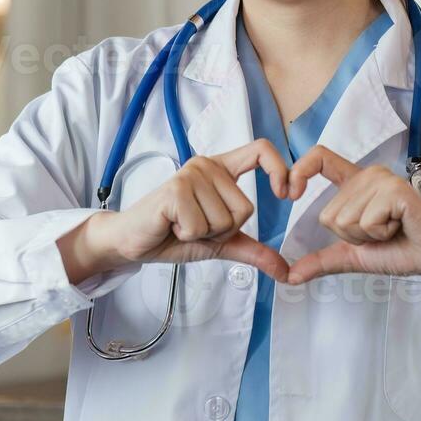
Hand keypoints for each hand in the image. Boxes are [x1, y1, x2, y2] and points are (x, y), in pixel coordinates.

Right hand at [94, 139, 290, 281]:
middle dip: (223, 230)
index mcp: (221, 169)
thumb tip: (285, 271)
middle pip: (245, 208)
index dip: (280, 169)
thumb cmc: (174, 235)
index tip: (286, 194)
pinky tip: (171, 226)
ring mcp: (190, 175)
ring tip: (181, 225)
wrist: (135, 242)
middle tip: (195, 225)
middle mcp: (207, 165)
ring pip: (225, 220)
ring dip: (204, 234)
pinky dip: (188, 235)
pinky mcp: (176, 190)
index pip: (260, 150)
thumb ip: (253, 251)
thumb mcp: (221, 243)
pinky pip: (202, 226)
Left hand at [284, 145, 420, 284]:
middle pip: (328, 214)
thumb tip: (290, 276)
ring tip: (392, 230)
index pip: (319, 158)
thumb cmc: (401, 249)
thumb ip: (322, 260)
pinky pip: (366, 221)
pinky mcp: (394, 190)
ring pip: (345, 219)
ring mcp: (381, 180)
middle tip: (382, 233)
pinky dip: (381, 234)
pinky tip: (400, 227)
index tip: (289, 194)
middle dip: (352, 236)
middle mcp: (367, 175)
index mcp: (355, 184)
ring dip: (368, 237)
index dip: (299, 171)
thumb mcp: (354, 255)